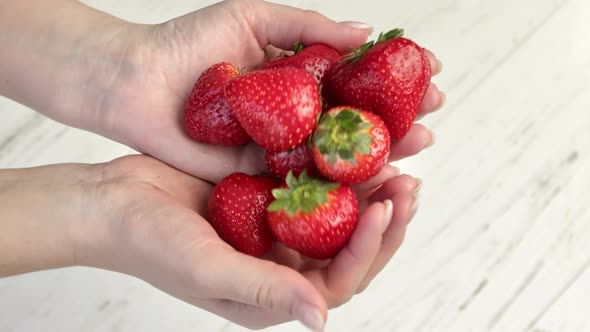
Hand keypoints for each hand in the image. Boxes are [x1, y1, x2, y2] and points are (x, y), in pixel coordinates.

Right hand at [55, 155, 416, 329]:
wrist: (112, 202)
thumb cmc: (150, 243)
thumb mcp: (206, 269)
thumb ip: (263, 291)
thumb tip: (321, 319)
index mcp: (272, 294)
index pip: (337, 280)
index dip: (367, 247)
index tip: (384, 207)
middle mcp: (280, 263)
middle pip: (346, 247)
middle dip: (382, 220)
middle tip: (409, 184)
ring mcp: (274, 228)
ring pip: (334, 213)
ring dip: (365, 190)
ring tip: (395, 161)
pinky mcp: (264, 195)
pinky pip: (308, 182)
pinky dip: (331, 166)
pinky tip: (348, 143)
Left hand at [94, 0, 443, 182]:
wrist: (133, 83)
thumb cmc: (187, 43)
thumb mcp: (252, 16)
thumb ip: (308, 26)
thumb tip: (367, 31)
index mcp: (293, 74)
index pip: (355, 77)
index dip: (393, 75)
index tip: (430, 72)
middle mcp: (292, 111)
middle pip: (354, 117)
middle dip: (396, 116)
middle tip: (434, 114)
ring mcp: (277, 144)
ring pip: (336, 151)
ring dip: (379, 150)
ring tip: (419, 144)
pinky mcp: (258, 172)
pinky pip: (303, 178)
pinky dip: (338, 180)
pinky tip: (374, 179)